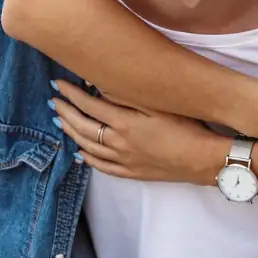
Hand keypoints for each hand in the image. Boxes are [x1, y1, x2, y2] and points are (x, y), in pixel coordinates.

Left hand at [50, 81, 228, 186]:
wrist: (204, 160)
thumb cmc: (187, 127)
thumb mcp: (160, 105)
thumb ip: (128, 95)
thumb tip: (100, 84)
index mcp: (124, 123)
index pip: (89, 105)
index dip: (71, 93)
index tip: (58, 84)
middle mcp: (118, 143)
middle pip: (82, 126)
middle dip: (65, 112)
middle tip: (53, 102)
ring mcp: (124, 161)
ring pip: (87, 147)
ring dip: (71, 133)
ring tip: (60, 122)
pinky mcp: (132, 173)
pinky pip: (102, 167)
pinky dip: (87, 159)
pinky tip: (80, 154)